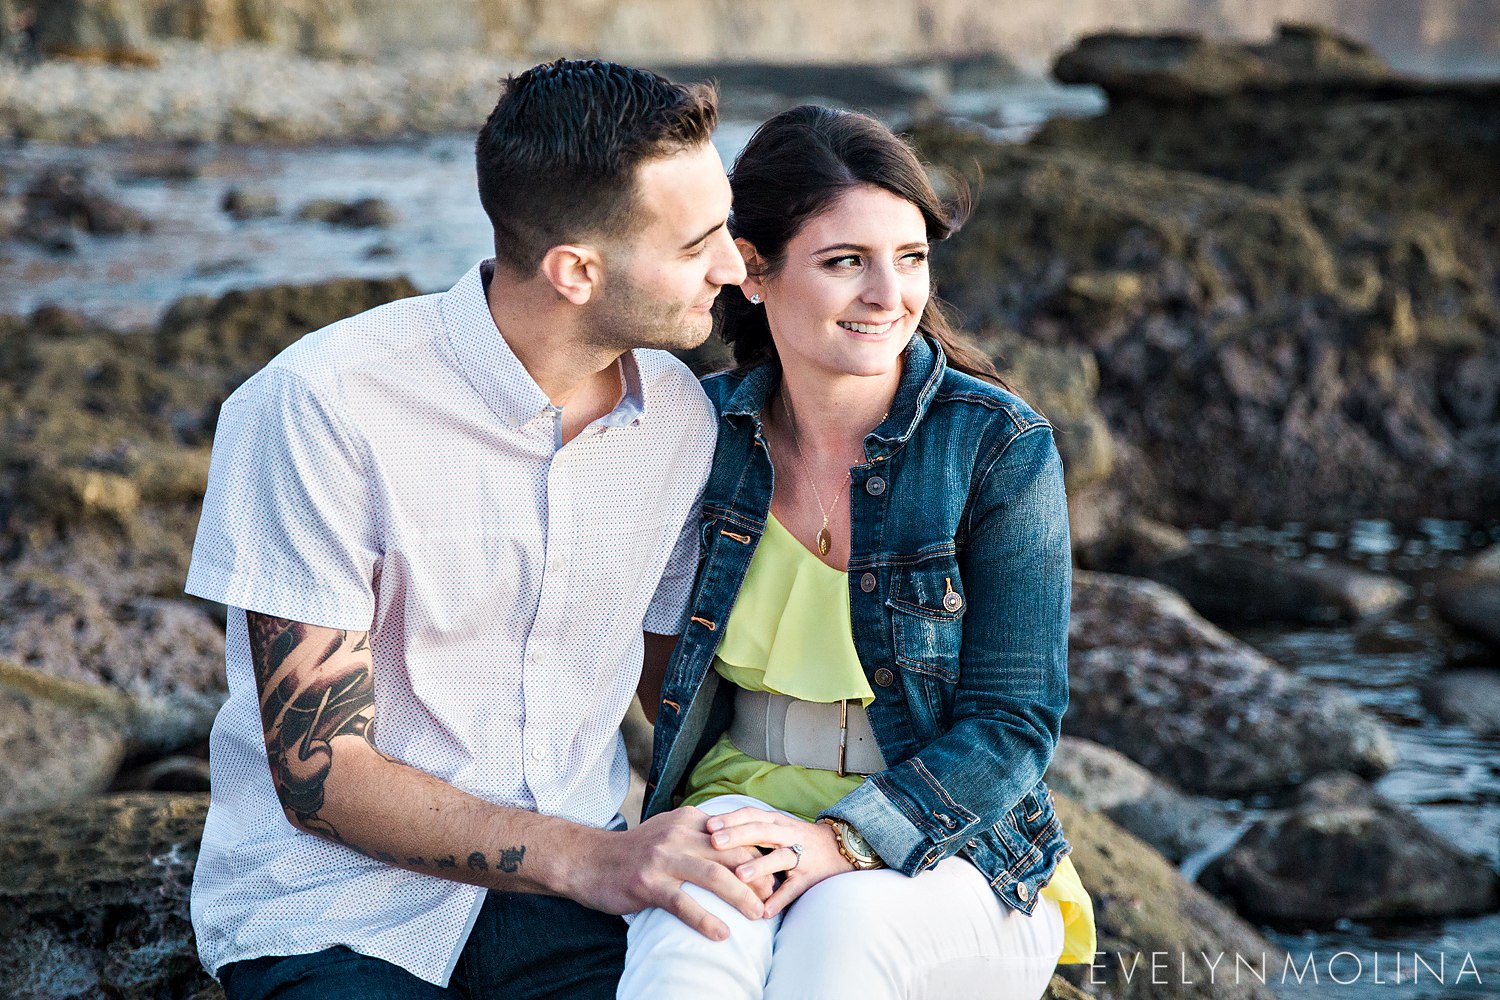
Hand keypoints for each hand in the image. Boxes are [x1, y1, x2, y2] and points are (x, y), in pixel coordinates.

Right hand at [564, 807, 765, 939]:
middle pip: (730, 853)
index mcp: (687, 820)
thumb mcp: (668, 832)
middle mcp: (677, 835)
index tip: (775, 873)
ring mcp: (662, 859)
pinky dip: (705, 919)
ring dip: (741, 896)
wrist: (589, 860)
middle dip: (757, 875)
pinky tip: (722, 934)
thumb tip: (737, 852)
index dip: (757, 855)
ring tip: (759, 914)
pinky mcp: (648, 883)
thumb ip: (698, 835)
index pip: (732, 836)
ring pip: (713, 875)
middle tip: (775, 896)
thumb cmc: (634, 852)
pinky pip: (683, 903)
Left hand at [706, 807, 855, 916]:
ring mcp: (801, 856)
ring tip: (739, 876)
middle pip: (761, 831)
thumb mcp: (776, 826)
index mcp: (777, 821)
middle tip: (714, 843)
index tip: (708, 824)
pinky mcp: (811, 877)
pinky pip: (795, 888)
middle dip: (737, 836)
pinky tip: (766, 911)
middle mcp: (788, 835)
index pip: (752, 815)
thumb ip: (750, 827)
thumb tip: (709, 829)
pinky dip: (781, 900)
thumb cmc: (797, 838)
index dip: (730, 819)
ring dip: (760, 866)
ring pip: (780, 858)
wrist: (841, 847)